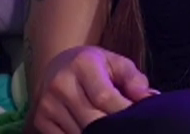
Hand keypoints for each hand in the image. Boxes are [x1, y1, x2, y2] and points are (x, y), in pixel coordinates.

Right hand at [30, 44, 154, 133]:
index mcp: (83, 65)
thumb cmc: (94, 66)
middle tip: (128, 128)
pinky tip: (92, 133)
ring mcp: (47, 104)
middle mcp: (61, 84)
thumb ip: (134, 80)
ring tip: (112, 129)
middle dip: (113, 128)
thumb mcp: (116, 63)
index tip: (138, 119)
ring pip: (78, 132)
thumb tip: (150, 98)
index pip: (104, 97)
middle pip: (91, 119)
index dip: (123, 111)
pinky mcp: (39, 120)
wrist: (56, 65)